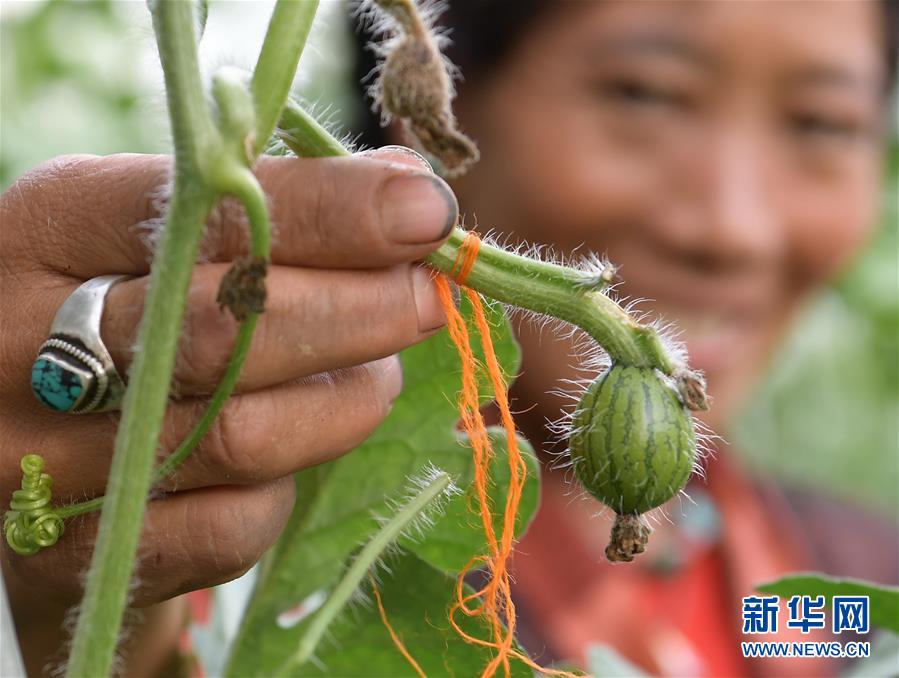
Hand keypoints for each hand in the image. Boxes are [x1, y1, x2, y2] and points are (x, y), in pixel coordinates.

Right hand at [0, 147, 455, 672]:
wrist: (22, 445)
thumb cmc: (118, 316)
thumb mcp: (157, 237)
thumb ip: (270, 208)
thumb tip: (413, 192)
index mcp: (46, 228)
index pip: (202, 209)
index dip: (331, 209)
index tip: (425, 210)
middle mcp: (21, 342)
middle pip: (227, 326)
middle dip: (361, 309)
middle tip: (428, 299)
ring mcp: (38, 461)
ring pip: (241, 434)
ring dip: (344, 404)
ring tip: (378, 378)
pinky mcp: (73, 555)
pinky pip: (227, 528)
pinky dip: (283, 492)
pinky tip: (293, 459)